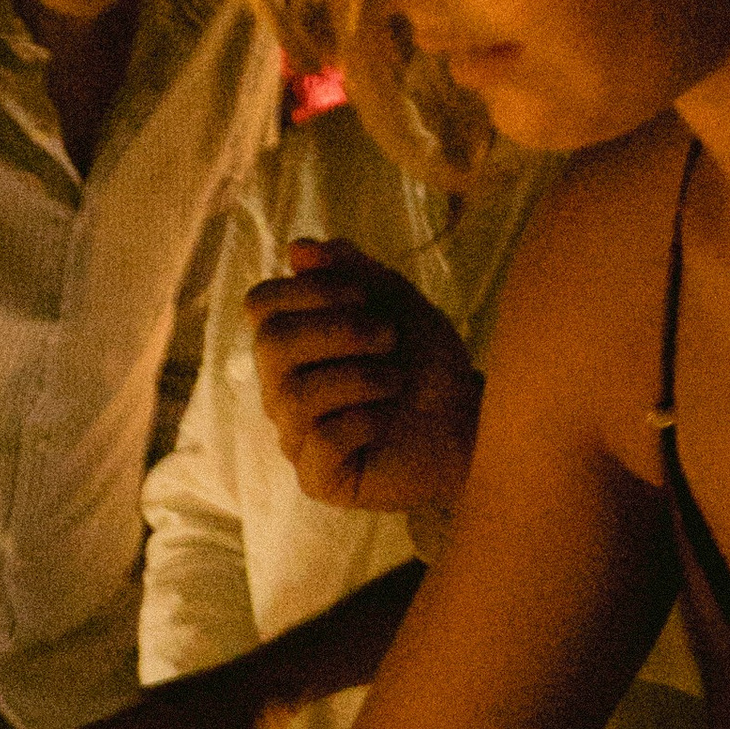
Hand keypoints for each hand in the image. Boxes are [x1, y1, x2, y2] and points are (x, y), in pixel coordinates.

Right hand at [246, 238, 482, 513]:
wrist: (469, 425)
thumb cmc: (427, 365)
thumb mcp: (395, 304)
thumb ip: (351, 272)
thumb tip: (298, 249)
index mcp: (293, 345)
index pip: (260, 305)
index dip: (309, 290)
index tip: (361, 293)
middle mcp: (281, 390)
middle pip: (270, 344)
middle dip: (339, 330)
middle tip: (389, 337)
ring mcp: (295, 437)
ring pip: (296, 396)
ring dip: (361, 377)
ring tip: (396, 380)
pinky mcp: (317, 479)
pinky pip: (321, 441)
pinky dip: (365, 422)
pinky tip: (387, 422)